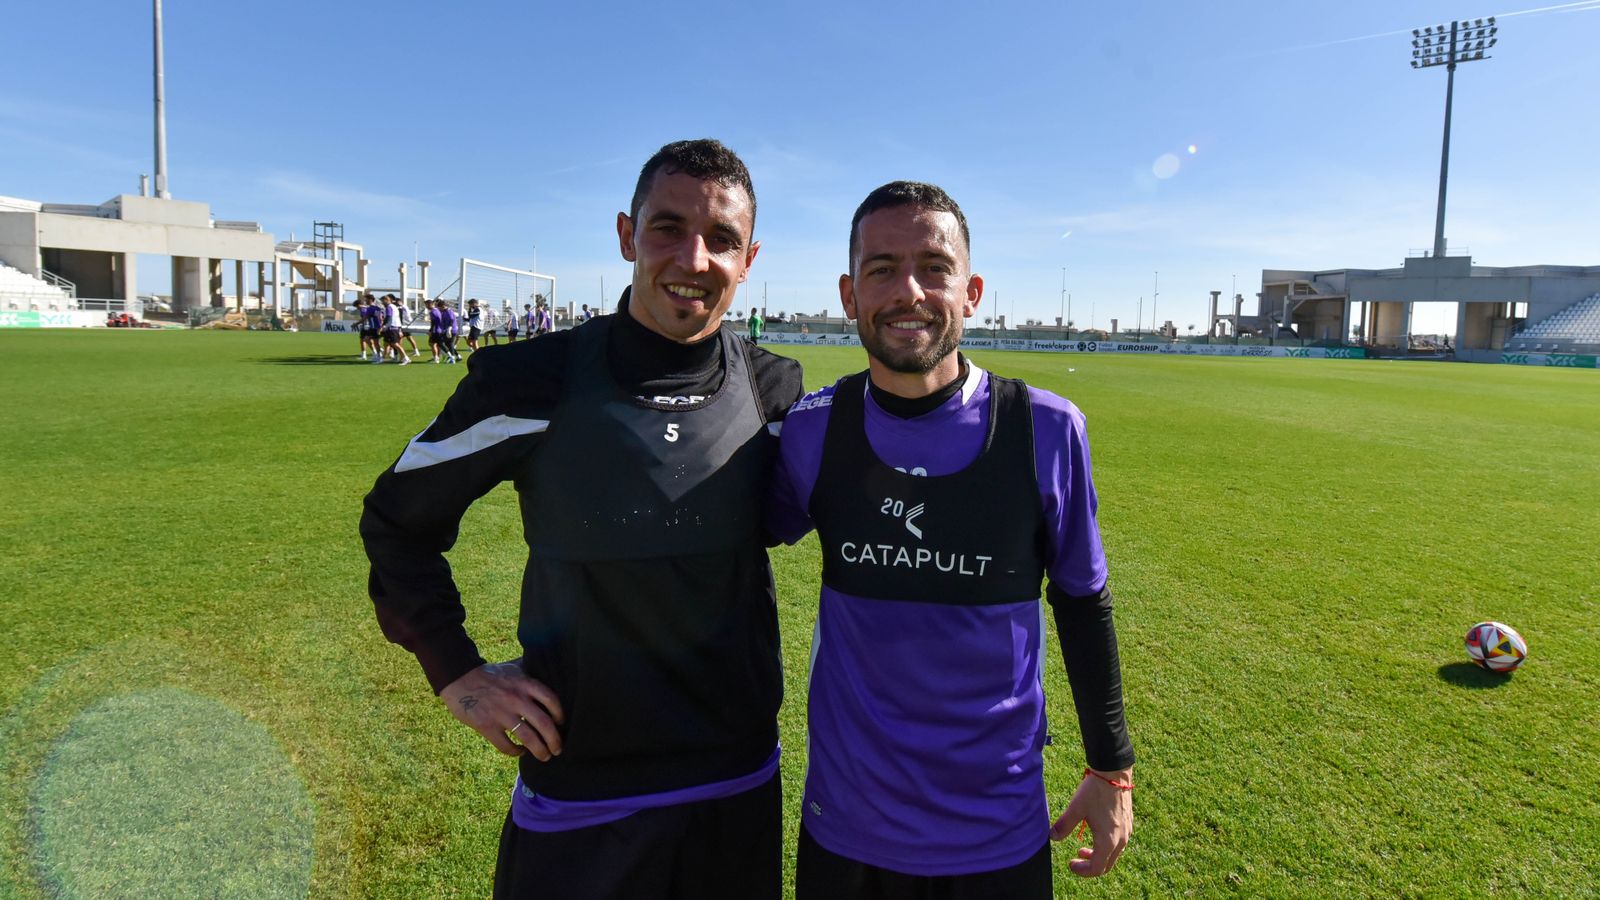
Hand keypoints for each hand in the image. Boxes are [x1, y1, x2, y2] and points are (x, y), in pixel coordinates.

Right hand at [438, 661, 564, 760]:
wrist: (459, 678)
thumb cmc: (489, 673)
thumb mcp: (513, 666)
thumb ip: (530, 669)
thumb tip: (546, 665)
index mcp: (525, 684)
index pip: (552, 700)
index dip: (560, 714)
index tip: (561, 723)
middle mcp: (517, 699)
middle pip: (544, 724)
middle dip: (555, 740)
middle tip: (558, 749)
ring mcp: (502, 714)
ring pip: (528, 738)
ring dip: (540, 751)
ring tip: (544, 756)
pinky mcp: (487, 726)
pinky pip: (506, 746)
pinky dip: (516, 752)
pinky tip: (520, 752)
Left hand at [1050, 766, 1132, 876]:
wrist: (1114, 772)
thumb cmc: (1095, 791)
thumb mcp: (1075, 809)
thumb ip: (1063, 825)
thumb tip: (1052, 837)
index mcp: (1108, 841)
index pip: (1096, 868)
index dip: (1082, 870)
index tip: (1070, 863)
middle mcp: (1121, 840)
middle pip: (1107, 865)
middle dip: (1090, 865)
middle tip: (1076, 859)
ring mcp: (1127, 831)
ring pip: (1113, 854)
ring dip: (1098, 856)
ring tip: (1083, 848)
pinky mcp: (1128, 823)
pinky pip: (1118, 843)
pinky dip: (1106, 846)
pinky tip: (1095, 834)